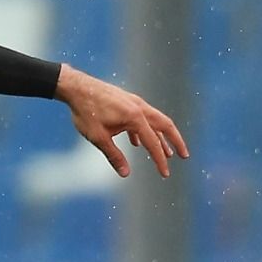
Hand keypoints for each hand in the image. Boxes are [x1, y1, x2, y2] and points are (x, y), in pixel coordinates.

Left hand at [54, 64, 188, 177]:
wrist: (76, 87)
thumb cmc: (86, 112)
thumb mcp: (98, 137)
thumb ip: (114, 156)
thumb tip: (126, 174)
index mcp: (135, 117)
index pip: (153, 143)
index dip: (160, 160)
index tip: (165, 174)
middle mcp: (139, 107)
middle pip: (165, 125)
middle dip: (176, 141)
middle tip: (185, 156)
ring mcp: (134, 102)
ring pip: (154, 121)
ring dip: (161, 137)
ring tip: (167, 153)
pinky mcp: (127, 101)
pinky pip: (142, 117)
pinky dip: (145, 131)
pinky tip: (137, 143)